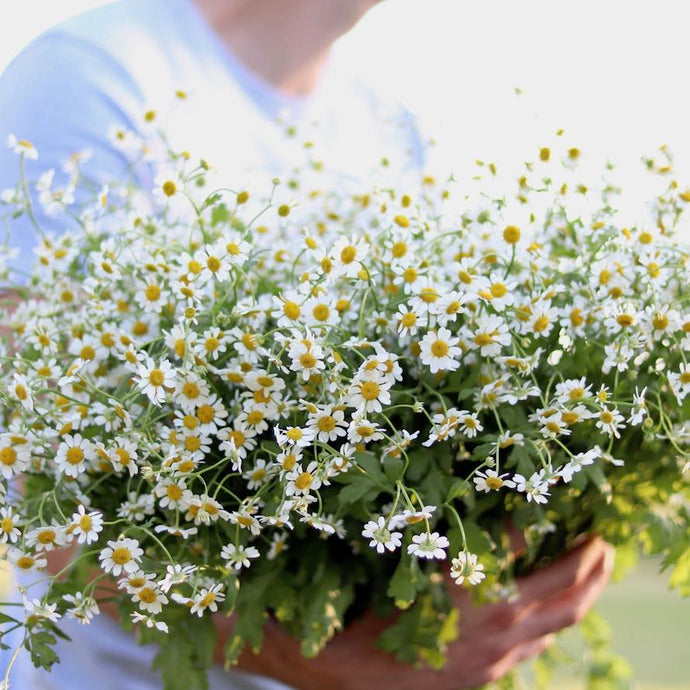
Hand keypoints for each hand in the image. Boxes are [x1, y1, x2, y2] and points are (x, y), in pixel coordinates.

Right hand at [228, 535, 613, 689]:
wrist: (349, 675)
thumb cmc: (368, 611)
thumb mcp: (399, 565)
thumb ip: (437, 539)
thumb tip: (465, 505)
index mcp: (469, 595)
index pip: (517, 547)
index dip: (530, 520)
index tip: (540, 499)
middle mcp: (493, 628)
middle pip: (563, 594)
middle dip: (590, 565)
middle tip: (602, 540)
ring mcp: (496, 656)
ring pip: (558, 623)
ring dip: (582, 594)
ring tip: (593, 568)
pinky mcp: (489, 673)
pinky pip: (536, 647)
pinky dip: (551, 622)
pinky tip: (549, 608)